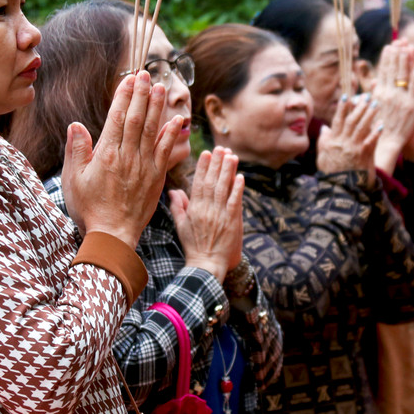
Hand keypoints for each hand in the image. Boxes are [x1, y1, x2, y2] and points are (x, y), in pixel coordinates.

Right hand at [61, 71, 182, 247]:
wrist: (113, 236)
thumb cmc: (89, 208)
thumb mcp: (74, 180)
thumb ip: (77, 150)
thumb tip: (76, 125)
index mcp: (107, 154)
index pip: (117, 117)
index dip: (125, 96)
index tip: (130, 79)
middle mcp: (128, 157)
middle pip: (137, 118)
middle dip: (142, 94)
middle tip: (148, 74)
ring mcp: (145, 167)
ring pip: (153, 131)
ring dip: (158, 108)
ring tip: (162, 88)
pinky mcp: (156, 178)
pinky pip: (166, 152)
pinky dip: (172, 135)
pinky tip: (177, 120)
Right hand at [170, 147, 243, 280]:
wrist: (206, 265)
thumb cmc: (193, 246)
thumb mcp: (181, 226)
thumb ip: (178, 207)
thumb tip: (173, 191)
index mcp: (194, 209)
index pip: (199, 183)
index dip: (203, 167)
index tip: (206, 153)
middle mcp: (207, 209)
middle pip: (212, 181)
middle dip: (217, 163)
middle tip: (221, 148)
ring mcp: (220, 215)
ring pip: (224, 188)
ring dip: (228, 171)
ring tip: (232, 156)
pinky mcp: (232, 222)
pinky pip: (235, 201)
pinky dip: (237, 188)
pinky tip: (240, 176)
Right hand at [316, 95, 379, 173]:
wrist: (341, 190)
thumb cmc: (332, 174)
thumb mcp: (323, 157)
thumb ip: (324, 141)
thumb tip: (325, 128)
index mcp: (332, 142)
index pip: (337, 120)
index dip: (342, 108)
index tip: (347, 96)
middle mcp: (343, 143)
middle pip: (351, 120)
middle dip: (359, 107)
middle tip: (366, 96)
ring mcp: (354, 148)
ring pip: (362, 127)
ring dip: (369, 115)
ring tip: (376, 104)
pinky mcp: (364, 156)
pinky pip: (371, 141)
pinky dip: (376, 132)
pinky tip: (381, 124)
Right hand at [371, 42, 413, 170]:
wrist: (386, 142)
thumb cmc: (378, 127)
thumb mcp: (375, 108)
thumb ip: (376, 94)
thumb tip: (374, 82)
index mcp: (379, 93)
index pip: (383, 71)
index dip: (387, 57)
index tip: (390, 46)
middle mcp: (389, 93)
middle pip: (393, 69)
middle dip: (397, 53)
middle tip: (400, 40)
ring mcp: (400, 98)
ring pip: (404, 75)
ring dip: (407, 60)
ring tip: (409, 47)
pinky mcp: (412, 105)